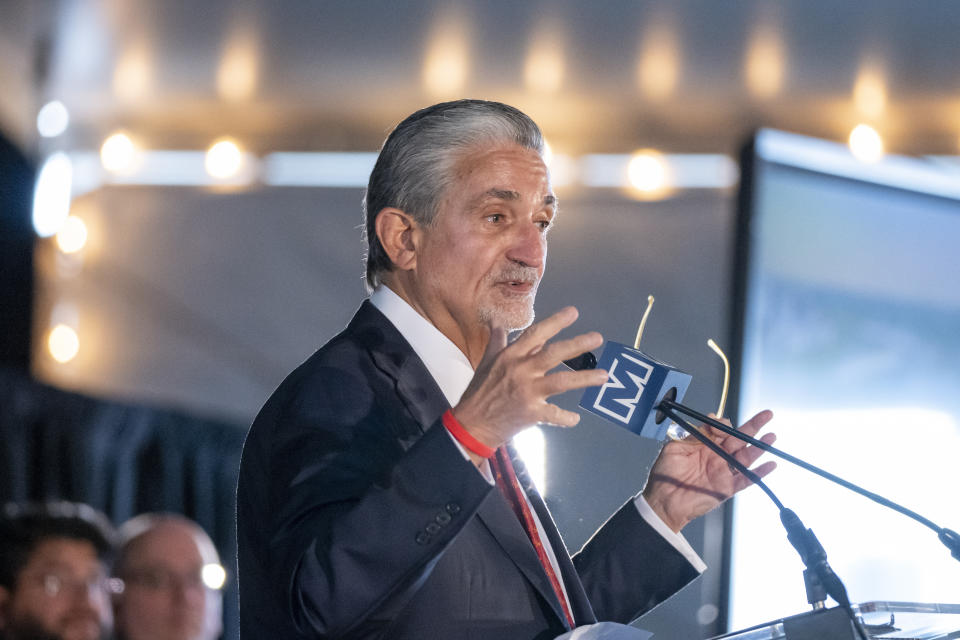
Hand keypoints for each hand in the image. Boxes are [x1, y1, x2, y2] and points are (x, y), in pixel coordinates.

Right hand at [452, 306, 607, 463]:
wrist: (472, 423)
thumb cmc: (480, 390)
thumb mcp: (486, 361)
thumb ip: (497, 340)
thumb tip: (496, 321)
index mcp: (510, 356)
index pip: (536, 334)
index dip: (555, 322)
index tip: (574, 312)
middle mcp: (520, 371)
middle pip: (553, 354)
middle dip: (578, 345)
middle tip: (598, 338)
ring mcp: (527, 392)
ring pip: (561, 381)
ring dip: (584, 378)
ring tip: (604, 376)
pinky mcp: (531, 413)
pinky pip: (555, 415)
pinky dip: (566, 418)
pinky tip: (576, 419)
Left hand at [642, 410, 776, 531]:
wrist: (663, 500)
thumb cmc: (664, 474)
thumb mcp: (676, 448)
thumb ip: (695, 434)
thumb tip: (712, 418)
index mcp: (704, 445)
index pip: (722, 430)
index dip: (724, 425)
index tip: (722, 424)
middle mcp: (716, 456)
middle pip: (739, 439)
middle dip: (753, 427)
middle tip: (767, 415)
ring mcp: (723, 472)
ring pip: (746, 457)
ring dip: (759, 447)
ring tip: (771, 436)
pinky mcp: (727, 488)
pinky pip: (746, 479)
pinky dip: (759, 473)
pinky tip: (770, 464)